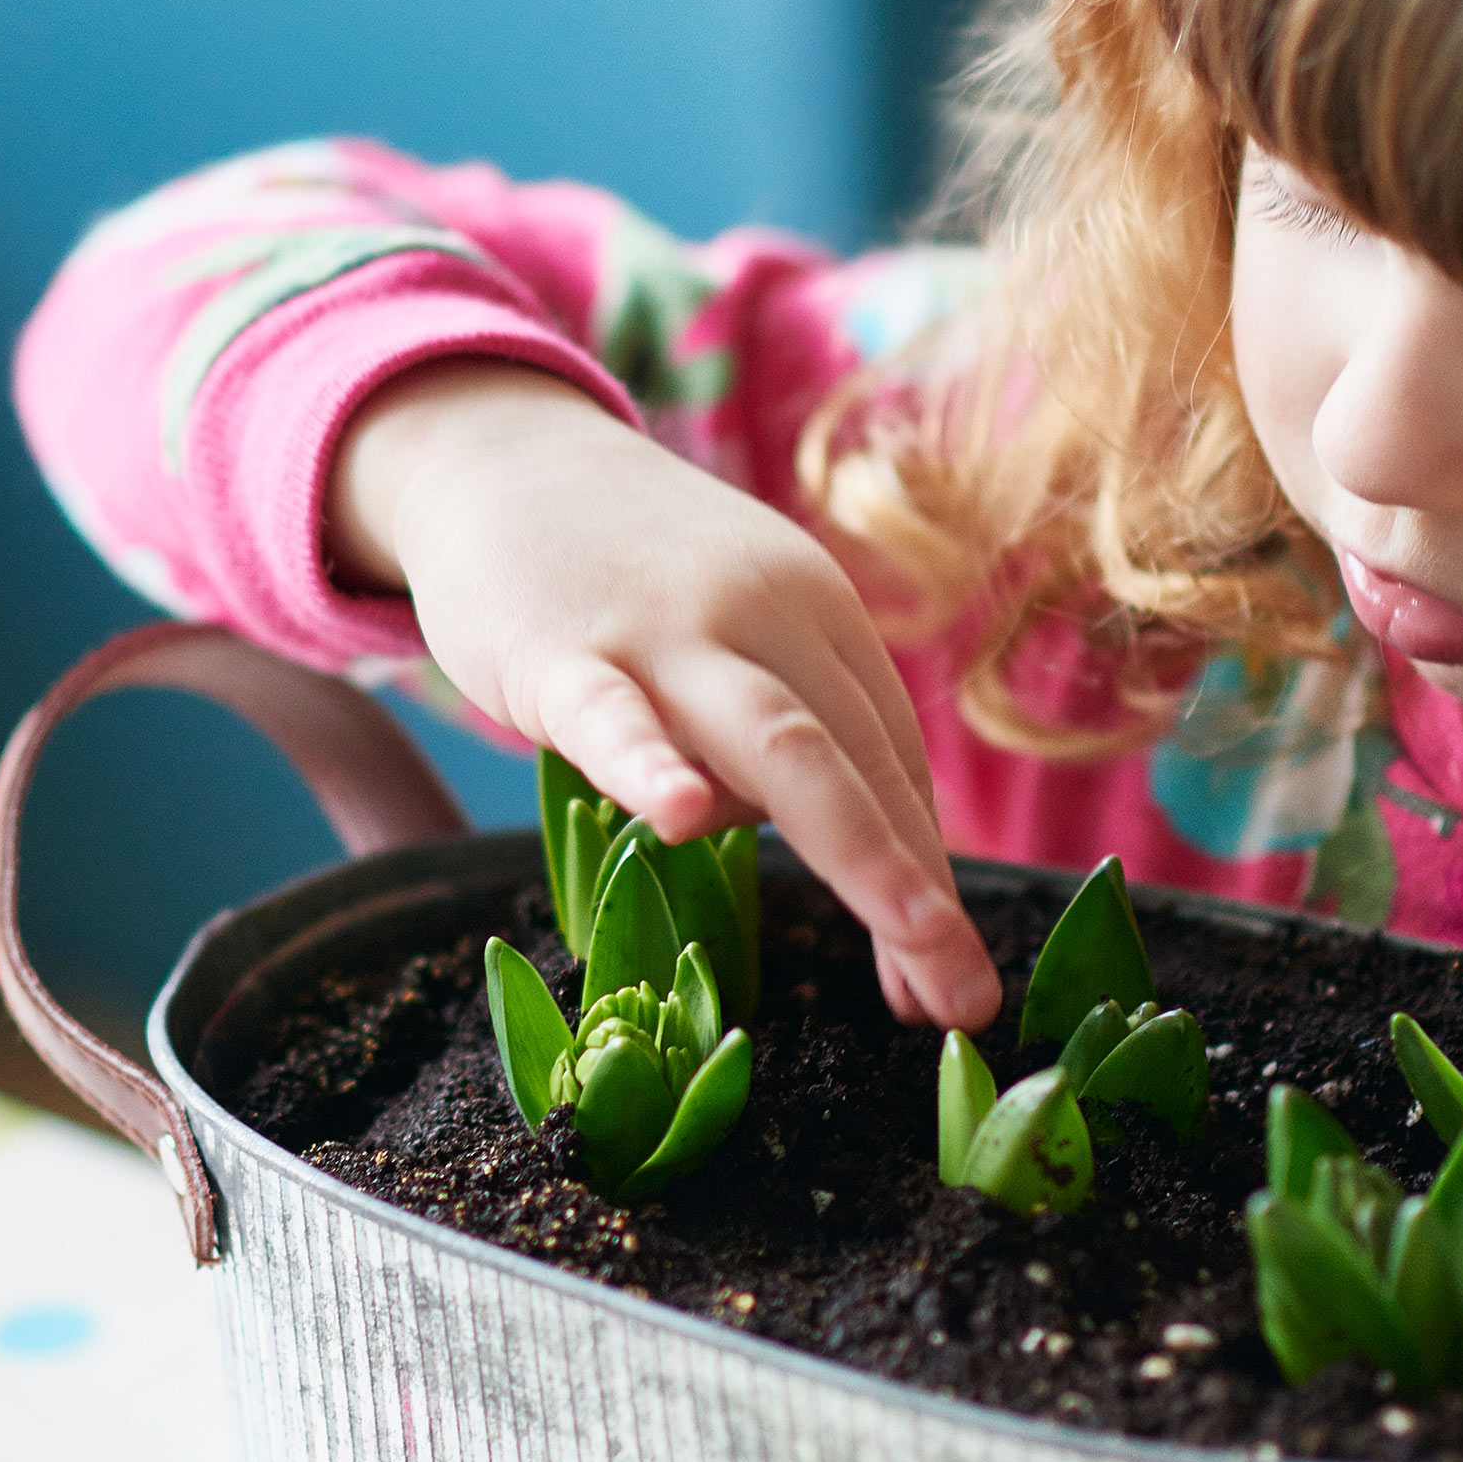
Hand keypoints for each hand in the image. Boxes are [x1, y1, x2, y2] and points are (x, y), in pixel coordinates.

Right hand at [332, 362, 1000, 1027]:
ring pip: (778, 740)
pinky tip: (677, 818)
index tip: (945, 977)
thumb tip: (858, 863)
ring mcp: (665, 631)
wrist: (498, 460)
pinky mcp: (559, 650)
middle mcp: (767, 615)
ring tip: (912, 933)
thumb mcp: (733, 637)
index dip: (924, 873)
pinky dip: (647, 763)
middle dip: (919, 887)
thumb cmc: (629, 580)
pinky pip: (609, 716)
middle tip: (964, 1001)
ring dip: (857, 844)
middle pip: (863, 761)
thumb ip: (784, 739)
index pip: (892, 760)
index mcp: (819, 617)